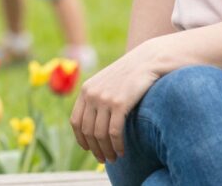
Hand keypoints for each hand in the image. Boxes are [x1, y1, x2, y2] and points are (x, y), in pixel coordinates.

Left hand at [69, 45, 160, 164]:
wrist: (146, 61)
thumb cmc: (128, 75)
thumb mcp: (106, 84)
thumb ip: (98, 98)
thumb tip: (94, 124)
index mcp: (86, 90)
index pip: (75, 121)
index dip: (80, 138)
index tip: (88, 149)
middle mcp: (92, 94)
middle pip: (87, 131)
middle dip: (95, 149)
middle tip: (104, 159)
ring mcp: (104, 98)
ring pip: (100, 134)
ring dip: (106, 151)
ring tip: (114, 158)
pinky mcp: (119, 103)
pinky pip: (114, 132)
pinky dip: (117, 145)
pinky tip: (123, 152)